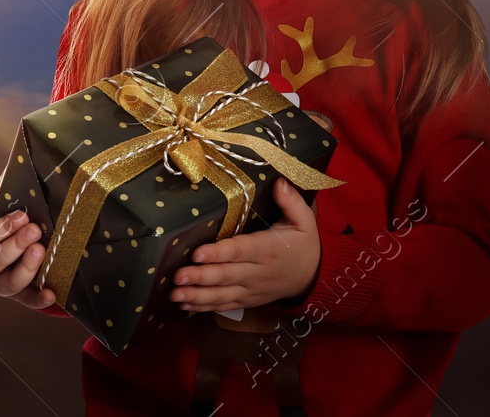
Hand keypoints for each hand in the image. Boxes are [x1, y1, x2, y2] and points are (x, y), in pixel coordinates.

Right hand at [0, 181, 57, 310]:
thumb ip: (2, 193)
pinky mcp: (16, 299)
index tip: (21, 215)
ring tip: (42, 250)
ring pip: (9, 283)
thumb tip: (17, 164)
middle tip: (33, 230)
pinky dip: (39, 299)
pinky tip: (52, 294)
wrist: (4, 257)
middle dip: (14, 245)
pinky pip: (27, 302)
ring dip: (27, 267)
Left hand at [171, 177, 320, 312]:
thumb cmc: (304, 244)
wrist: (314, 277)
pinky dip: (205, 307)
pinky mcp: (247, 300)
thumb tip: (280, 182)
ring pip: (222, 294)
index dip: (218, 253)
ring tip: (174, 295)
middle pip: (226, 275)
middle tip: (177, 276)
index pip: (239, 251)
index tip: (197, 253)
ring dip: (197, 296)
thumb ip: (291, 201)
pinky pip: (225, 305)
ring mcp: (251, 289)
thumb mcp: (304, 221)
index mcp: (268, 249)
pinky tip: (184, 305)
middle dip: (200, 277)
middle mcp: (258, 272)